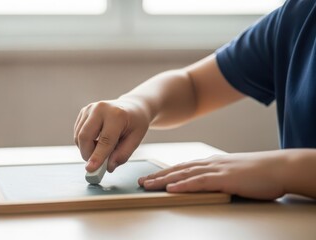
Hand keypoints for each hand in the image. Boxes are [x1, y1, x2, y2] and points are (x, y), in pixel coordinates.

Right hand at [74, 99, 149, 172]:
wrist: (131, 107)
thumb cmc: (135, 123)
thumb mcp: (136, 139)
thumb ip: (123, 154)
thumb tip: (108, 167)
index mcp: (117, 115)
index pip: (105, 140)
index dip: (98, 156)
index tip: (91, 169)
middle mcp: (100, 109)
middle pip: (85, 136)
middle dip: (87, 154)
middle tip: (96, 164)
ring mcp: (89, 109)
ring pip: (79, 136)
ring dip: (86, 149)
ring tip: (101, 149)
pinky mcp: (83, 112)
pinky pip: (77, 133)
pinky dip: (84, 143)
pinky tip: (97, 141)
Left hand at [138, 151, 288, 199]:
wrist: (278, 167)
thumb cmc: (258, 172)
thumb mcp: (232, 172)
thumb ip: (217, 176)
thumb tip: (206, 183)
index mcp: (211, 163)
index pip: (182, 167)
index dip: (164, 172)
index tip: (150, 177)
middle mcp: (209, 164)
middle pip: (177, 169)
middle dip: (157, 176)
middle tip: (141, 181)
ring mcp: (216, 170)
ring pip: (183, 174)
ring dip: (163, 180)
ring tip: (148, 185)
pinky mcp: (224, 179)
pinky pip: (199, 182)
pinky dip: (183, 185)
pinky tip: (171, 188)